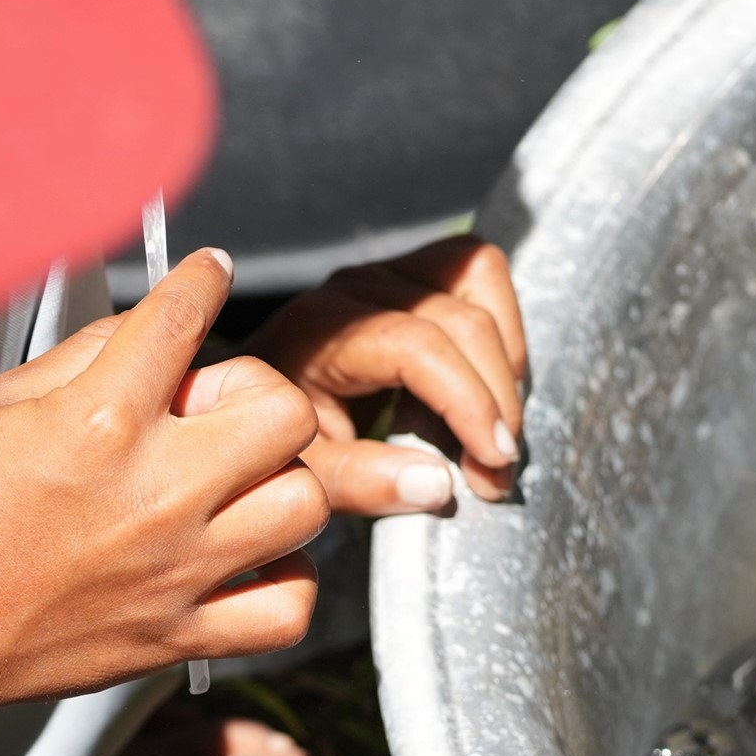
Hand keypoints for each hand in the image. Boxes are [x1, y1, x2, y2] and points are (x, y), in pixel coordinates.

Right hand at [0, 249, 325, 752]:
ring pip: (306, 504)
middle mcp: (153, 492)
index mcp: (100, 421)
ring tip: (235, 485)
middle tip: (216, 412)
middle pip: (286, 411)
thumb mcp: (3, 404)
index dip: (203, 279)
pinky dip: (285, 579)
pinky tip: (246, 557)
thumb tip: (158, 323)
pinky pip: (290, 608)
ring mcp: (176, 570)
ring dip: (279, 483)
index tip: (209, 275)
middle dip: (259, 394)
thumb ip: (91, 353)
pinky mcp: (182, 636)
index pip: (184, 317)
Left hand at [243, 235, 528, 512]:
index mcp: (323, 330)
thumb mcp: (306, 476)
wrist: (252, 405)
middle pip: (461, 321)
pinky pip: (477, 272)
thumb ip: (363, 482)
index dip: (470, 403)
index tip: (496, 462)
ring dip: (503, 357)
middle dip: (496, 399)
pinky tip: (484, 389)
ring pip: (479, 279)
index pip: (419, 348)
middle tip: (496, 471)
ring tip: (493, 426)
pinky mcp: (411, 272)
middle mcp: (356, 288)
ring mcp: (386, 272)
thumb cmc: (275, 441)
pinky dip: (499, 327)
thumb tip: (440, 483)